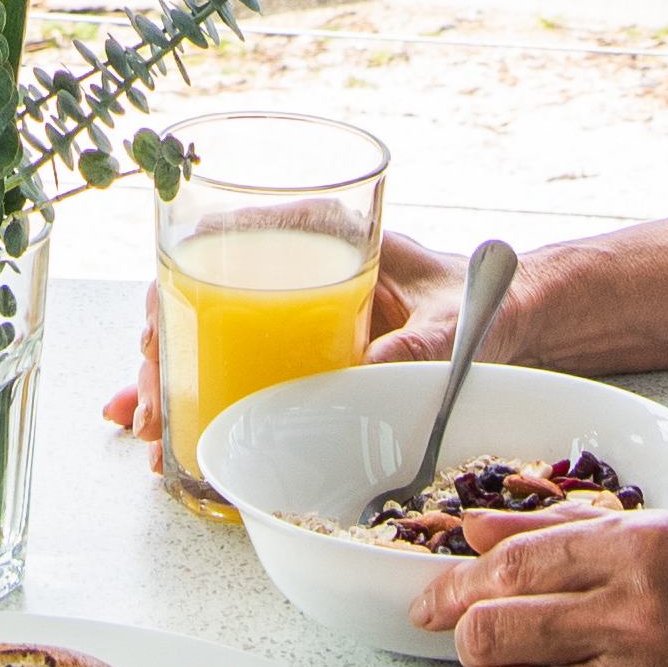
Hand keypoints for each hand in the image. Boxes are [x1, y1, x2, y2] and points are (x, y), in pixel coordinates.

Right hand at [103, 223, 472, 436]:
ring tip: (148, 435)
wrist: (520, 323)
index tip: (153, 336)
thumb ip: (418, 348)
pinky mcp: (303, 355)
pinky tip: (164, 436)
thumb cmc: (489, 303)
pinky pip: (239, 371)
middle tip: (149, 408)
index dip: (174, 287)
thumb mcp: (456, 323)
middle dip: (161, 353)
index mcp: (322, 230)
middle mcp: (295, 267)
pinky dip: (200, 399)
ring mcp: (294, 314)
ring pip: (208, 338)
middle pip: (200, 296)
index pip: (223, 242)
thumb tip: (373, 376)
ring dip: (169, 384)